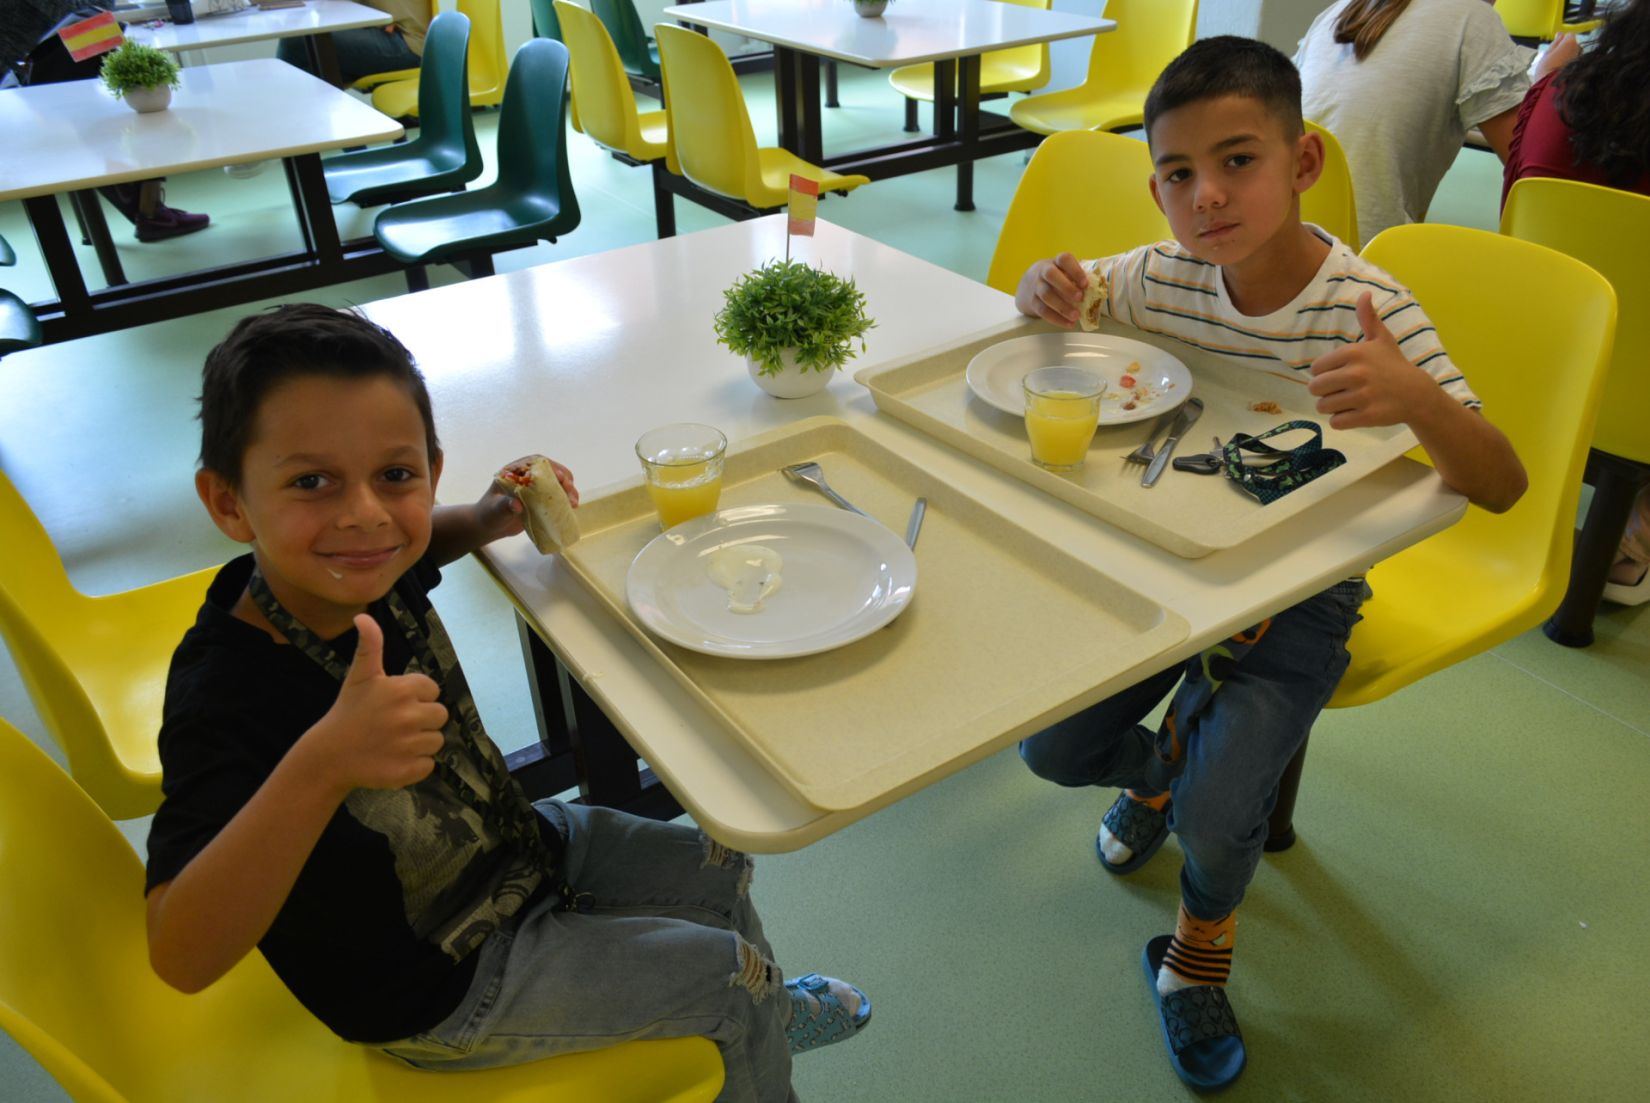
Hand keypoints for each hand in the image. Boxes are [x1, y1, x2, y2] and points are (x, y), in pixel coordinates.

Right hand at [302, 615, 447, 794]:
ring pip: (436, 740)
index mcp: (402, 690)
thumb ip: (369, 645)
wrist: (329, 755)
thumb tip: (362, 617)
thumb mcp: (359, 676)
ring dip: (420, 742)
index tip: (396, 703)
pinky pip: (429, 764)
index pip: (432, 690)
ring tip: (394, 741)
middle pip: (439, 715)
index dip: (417, 696)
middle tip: (396, 723)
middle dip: (422, 718)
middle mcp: (409, 716)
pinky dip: (415, 764)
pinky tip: (394, 758)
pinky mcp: (409, 770)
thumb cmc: (348, 712)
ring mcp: (410, 745)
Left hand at [480, 455, 580, 538]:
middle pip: (551, 471)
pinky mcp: (540, 498)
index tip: (561, 478)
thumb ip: (504, 506)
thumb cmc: (488, 515)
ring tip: (574, 504)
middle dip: (565, 480)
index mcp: (515, 471)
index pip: (536, 462)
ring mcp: (535, 487)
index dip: (551, 467)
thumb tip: (517, 505)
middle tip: (571, 494)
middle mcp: (527, 475)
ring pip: (557, 483)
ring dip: (568, 491)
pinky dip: (565, 500)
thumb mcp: (495, 510)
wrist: (489, 526)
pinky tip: (571, 508)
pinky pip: (556, 495)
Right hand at [1015, 252, 1088, 326]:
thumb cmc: (1055, 278)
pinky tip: (1068, 323)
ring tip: (1076, 316)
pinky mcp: (1032, 302)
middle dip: (1067, 287)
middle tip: (1080, 298)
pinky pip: (1043, 311)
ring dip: (1063, 306)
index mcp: (1055, 262)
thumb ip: (1078, 277)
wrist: (1028, 285)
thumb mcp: (1064, 271)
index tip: (1085, 283)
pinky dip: (1057, 319)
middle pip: (1051, 275)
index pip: (1064, 259)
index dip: (1075, 270)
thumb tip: (1098, 288)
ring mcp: (1036, 286)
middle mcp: (1043, 271)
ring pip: (1047, 295)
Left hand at [1307, 292, 1445, 430]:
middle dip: (1324, 392)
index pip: (1315, 369)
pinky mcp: (1366, 416)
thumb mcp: (1381, 339)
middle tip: (1340, 391)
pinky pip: (1336, 422)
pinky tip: (1354, 413)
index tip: (1339, 374)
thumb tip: (1365, 293)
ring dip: (1331, 407)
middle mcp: (1356, 373)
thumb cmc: (1394, 365)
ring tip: (1347, 402)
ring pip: (1323, 407)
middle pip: (1315, 388)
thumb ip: (1368, 318)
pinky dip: (1341, 420)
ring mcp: (1362, 396)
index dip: (1324, 374)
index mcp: (1354, 353)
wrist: (1417, 394)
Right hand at [1534, 33, 1580, 80]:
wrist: (1552, 85)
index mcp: (1570, 42)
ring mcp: (1580, 57)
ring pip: (1574, 52)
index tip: (1556, 45)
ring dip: (1568, 55)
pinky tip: (1562, 68)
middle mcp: (1578, 48)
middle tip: (1555, 56)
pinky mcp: (1580, 65)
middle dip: (1565, 47)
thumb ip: (1555, 42)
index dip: (1562, 39)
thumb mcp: (1547, 53)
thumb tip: (1560, 34)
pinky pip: (1575, 60)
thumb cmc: (1547, 69)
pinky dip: (1570, 62)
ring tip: (1558, 64)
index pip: (1569, 35)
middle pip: (1573, 44)